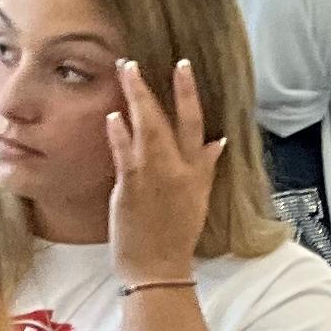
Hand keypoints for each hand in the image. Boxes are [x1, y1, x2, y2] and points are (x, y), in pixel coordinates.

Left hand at [104, 53, 219, 290]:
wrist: (158, 269)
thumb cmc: (175, 237)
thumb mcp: (199, 200)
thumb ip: (206, 167)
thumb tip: (218, 142)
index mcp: (197, 172)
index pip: (197, 124)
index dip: (189, 94)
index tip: (182, 66)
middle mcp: (178, 170)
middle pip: (170, 119)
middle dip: (155, 87)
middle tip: (137, 61)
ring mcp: (154, 177)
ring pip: (146, 128)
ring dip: (134, 98)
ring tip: (125, 72)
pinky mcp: (131, 188)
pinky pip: (124, 153)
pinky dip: (119, 133)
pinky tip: (112, 114)